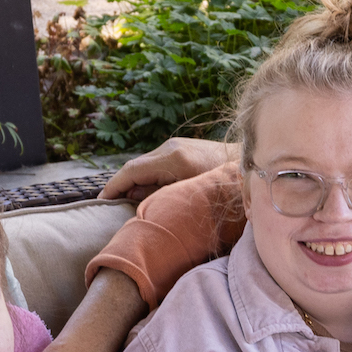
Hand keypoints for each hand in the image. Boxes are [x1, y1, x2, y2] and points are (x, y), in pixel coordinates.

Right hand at [101, 137, 233, 202]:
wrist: (250, 165)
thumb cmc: (226, 187)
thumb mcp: (192, 198)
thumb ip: (163, 198)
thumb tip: (138, 200)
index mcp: (174, 159)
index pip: (132, 171)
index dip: (114, 187)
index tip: (101, 202)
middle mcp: (171, 147)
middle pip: (135, 166)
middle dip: (120, 185)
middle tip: (109, 206)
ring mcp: (177, 145)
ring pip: (145, 164)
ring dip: (134, 181)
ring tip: (125, 202)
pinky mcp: (182, 148)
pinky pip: (156, 162)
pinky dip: (147, 176)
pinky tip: (147, 191)